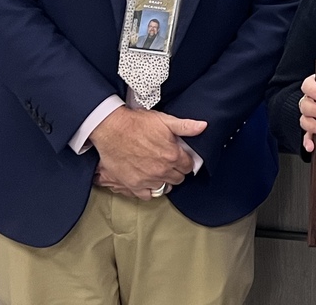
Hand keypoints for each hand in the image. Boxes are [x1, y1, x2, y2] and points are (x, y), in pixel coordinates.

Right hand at [90, 105, 205, 197]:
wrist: (112, 130)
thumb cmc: (138, 123)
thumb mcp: (165, 120)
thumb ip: (186, 126)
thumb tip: (203, 126)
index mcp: (172, 155)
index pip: (188, 166)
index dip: (187, 161)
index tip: (182, 158)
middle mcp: (162, 170)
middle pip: (178, 178)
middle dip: (177, 171)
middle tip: (172, 163)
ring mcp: (147, 179)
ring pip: (165, 187)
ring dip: (165, 181)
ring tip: (161, 172)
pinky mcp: (133, 185)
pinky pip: (148, 195)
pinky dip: (150, 190)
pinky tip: (149, 181)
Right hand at [299, 48, 315, 152]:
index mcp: (315, 87)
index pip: (307, 85)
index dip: (313, 90)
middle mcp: (310, 101)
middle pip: (304, 104)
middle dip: (314, 109)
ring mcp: (310, 116)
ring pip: (304, 120)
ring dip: (312, 125)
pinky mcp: (313, 131)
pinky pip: (306, 137)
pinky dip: (308, 142)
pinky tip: (312, 146)